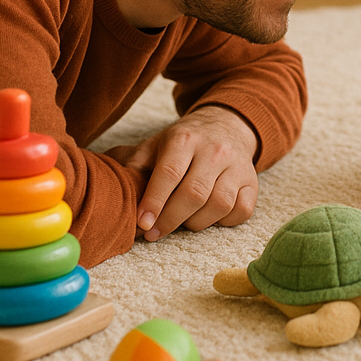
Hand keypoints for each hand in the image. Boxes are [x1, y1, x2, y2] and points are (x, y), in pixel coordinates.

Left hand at [105, 106, 258, 240]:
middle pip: (194, 193)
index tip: (142, 223)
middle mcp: (215, 150)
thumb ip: (132, 164)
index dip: (154, 201)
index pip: (169, 172)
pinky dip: (223, 222)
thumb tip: (107, 184)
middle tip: (153, 234)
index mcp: (185, 139)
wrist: (226, 126)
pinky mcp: (252, 183)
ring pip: (219, 205)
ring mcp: (237, 167)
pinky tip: (208, 217)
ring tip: (182, 222)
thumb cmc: (183, 144)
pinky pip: (241, 211)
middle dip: (170, 220)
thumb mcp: (155, 146)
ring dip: (196, 222)